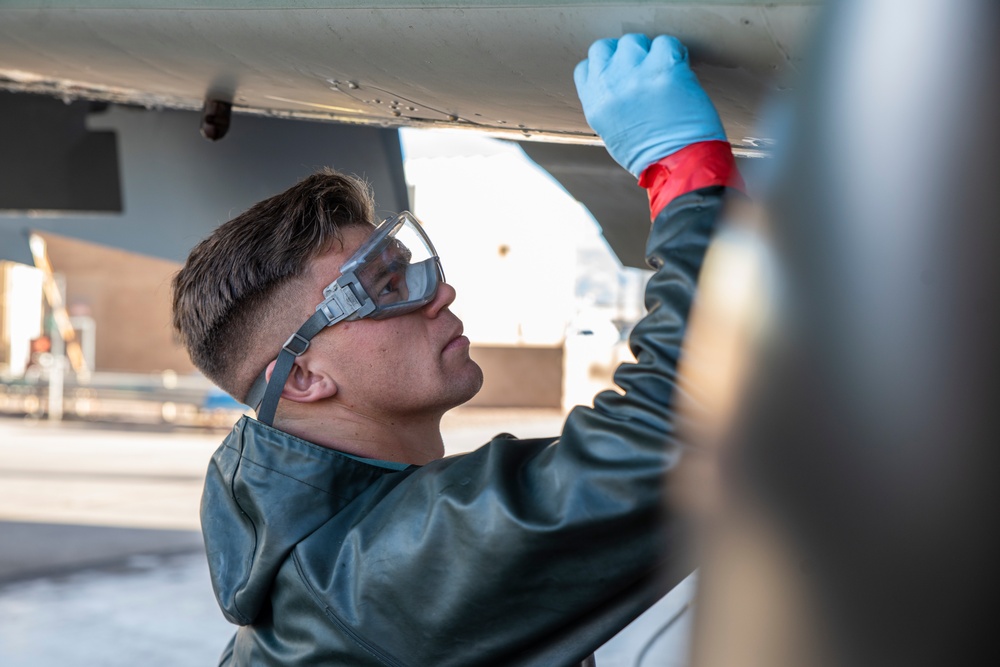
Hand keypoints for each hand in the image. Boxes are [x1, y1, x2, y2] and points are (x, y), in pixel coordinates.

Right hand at [574, 34, 726, 177]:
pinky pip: (665, 42)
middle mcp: (609, 85)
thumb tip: (618, 84)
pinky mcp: (663, 68)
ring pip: (635, 41)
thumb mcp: (613, 133)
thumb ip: (609, 103)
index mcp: (594, 104)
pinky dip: (675, 53)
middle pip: (607, 47)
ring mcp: (634, 74)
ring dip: (650, 53)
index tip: (620, 73)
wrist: (678, 166)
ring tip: (664, 73)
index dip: (605, 66)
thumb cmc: (650, 157)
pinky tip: (680, 71)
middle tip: (644, 70)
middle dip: (625, 55)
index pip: (585, 66)